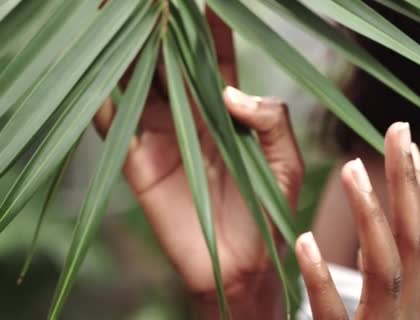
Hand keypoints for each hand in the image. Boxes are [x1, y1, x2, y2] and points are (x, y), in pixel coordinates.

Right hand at [94, 9, 302, 317]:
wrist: (241, 264)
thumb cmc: (269, 214)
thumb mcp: (286, 166)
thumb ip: (273, 123)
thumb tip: (232, 93)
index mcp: (227, 111)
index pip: (215, 57)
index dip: (209, 26)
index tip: (205, 0)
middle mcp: (191, 115)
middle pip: (170, 61)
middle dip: (161, 28)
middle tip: (155, 1)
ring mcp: (161, 135)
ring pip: (138, 81)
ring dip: (125, 49)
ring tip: (119, 14)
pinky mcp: (137, 162)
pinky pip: (113, 122)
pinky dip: (101, 94)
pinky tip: (95, 62)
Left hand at [295, 123, 419, 318]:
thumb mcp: (381, 315)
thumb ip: (378, 279)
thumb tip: (370, 240)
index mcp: (411, 301)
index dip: (418, 191)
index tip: (409, 145)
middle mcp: (405, 313)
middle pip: (415, 242)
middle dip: (408, 183)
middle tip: (398, 129)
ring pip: (385, 269)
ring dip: (371, 213)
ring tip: (350, 166)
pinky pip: (333, 314)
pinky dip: (320, 277)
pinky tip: (304, 240)